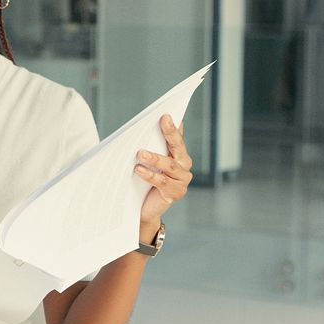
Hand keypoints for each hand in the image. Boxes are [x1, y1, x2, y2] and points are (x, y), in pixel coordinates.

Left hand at [134, 114, 192, 236]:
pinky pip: (163, 182)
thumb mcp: (150, 161)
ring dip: (154, 158)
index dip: (172, 127)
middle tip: (161, 122)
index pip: (177, 138)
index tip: (165, 115)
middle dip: (169, 133)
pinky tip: (138, 170)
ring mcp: (181, 181)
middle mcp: (184, 166)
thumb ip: (154, 145)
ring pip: (169, 165)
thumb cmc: (145, 180)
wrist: (144, 209)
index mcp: (179, 155)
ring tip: (140, 153)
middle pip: (177, 148)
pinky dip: (150, 175)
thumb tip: (154, 124)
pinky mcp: (175, 194)